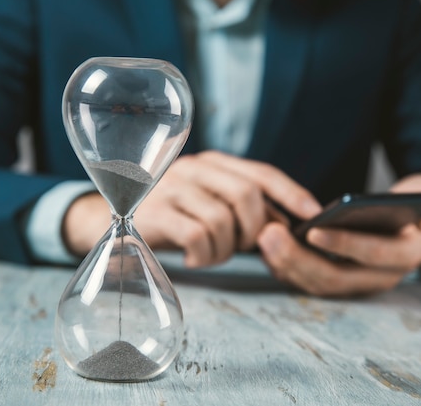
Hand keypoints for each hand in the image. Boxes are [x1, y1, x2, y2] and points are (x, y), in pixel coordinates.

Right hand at [134, 151, 320, 266]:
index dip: (291, 193)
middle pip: (246, 195)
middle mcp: (194, 168)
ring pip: (222, 219)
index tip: (313, 214)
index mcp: (212, 164)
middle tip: (246, 246)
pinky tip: (195, 258)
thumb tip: (284, 225)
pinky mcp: (156, 212)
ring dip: (226, 248)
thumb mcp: (204, 203)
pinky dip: (204, 255)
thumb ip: (237, 208)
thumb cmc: (168, 214)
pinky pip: (197, 236)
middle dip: (256, 229)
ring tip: (213, 253)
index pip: (261, 172)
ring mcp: (172, 188)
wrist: (107, 218)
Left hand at [258, 173, 420, 296]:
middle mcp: (380, 277)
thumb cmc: (416, 204)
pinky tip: (265, 246)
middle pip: (335, 277)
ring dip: (286, 264)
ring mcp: (357, 284)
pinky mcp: (338, 282)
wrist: (417, 229)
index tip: (313, 230)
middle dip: (298, 258)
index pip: (373, 253)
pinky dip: (285, 267)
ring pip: (317, 284)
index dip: (344, 244)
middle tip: (270, 233)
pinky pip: (308, 281)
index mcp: (405, 255)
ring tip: (262, 237)